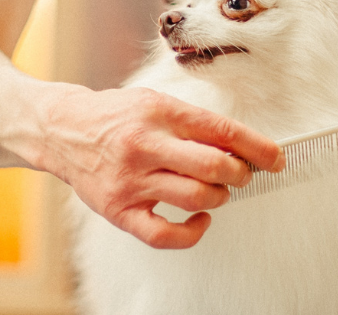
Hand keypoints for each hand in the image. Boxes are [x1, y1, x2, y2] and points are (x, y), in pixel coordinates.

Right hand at [30, 86, 283, 248]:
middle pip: (213, 166)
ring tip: (216, 190)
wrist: (62, 130)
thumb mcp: (154, 103)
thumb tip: (241, 146)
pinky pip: (164, 235)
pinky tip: (199, 220)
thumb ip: (194, 123)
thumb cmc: (115, 117)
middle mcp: (144, 145)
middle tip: (240, 174)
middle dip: (239, 173)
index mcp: (158, 112)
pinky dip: (192, 232)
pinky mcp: (119, 210)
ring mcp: (130, 180)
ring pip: (196, 198)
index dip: (257, 147)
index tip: (275, 158)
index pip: (221, 130)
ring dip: (219, 197)